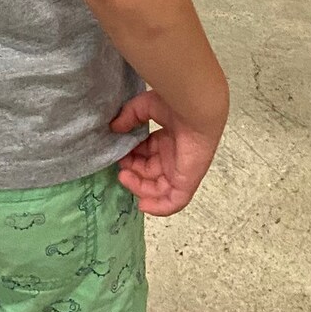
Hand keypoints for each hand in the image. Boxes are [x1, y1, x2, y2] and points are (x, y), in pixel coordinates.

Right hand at [110, 90, 222, 215]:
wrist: (195, 109)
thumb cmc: (175, 104)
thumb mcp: (146, 106)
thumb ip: (130, 116)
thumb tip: (114, 127)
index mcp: (169, 139)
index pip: (148, 154)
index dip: (132, 155)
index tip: (118, 151)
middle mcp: (175, 156)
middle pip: (150, 172)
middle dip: (132, 171)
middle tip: (120, 165)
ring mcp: (181, 170)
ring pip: (158, 188)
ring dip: (139, 187)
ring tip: (124, 176)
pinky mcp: (187, 182)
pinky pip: (173, 202)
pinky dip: (159, 207)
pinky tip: (142, 204)